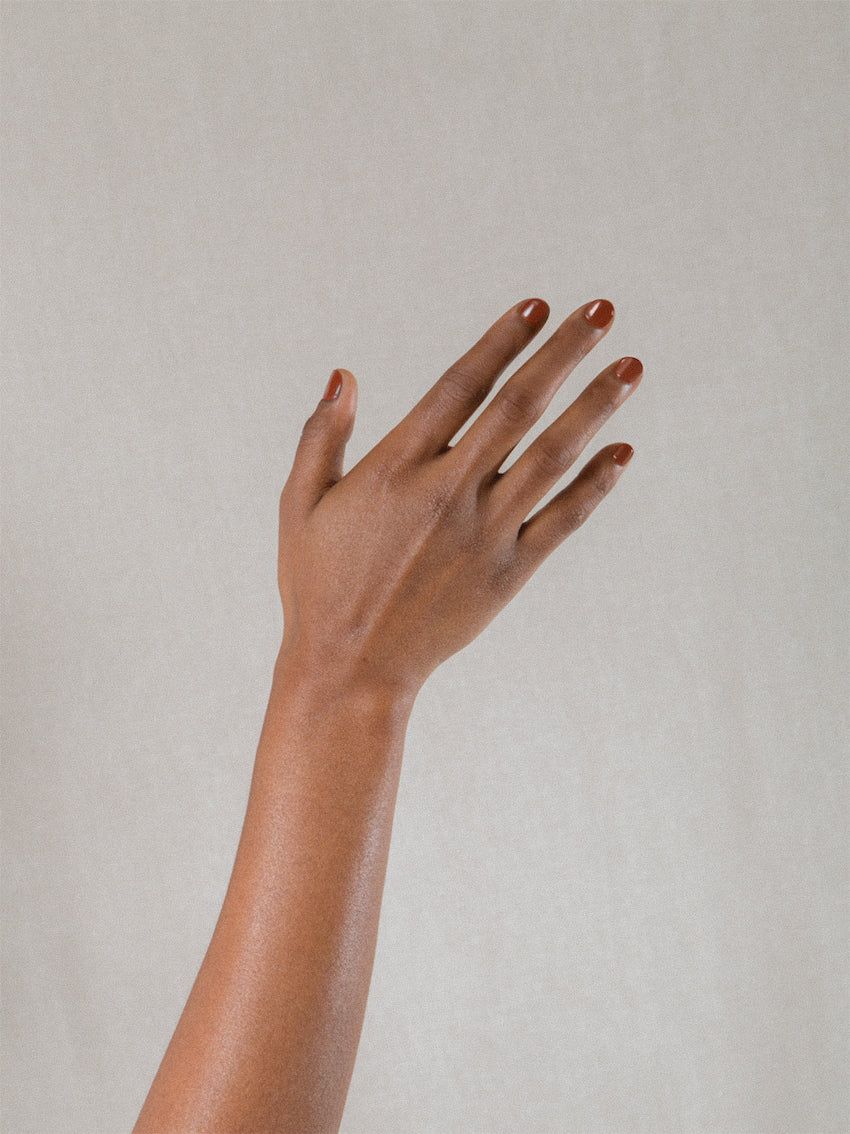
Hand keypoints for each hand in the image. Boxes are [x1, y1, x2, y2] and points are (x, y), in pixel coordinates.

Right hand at [277, 297, 640, 699]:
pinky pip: (563, 520)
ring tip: (629, 367)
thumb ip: (321, 436)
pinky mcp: (508, 573)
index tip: (538, 305)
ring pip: (552, 456)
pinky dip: (596, 485)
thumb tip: (344, 374)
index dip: (502, 341)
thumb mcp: (299, 505)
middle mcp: (449, 491)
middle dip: (564, 353)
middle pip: (519, 407)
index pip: (462, 386)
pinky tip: (622, 451)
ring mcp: (485, 533)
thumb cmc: (318, 585)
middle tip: (603, 311)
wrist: (351, 669)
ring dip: (594, 407)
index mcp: (397, 468)